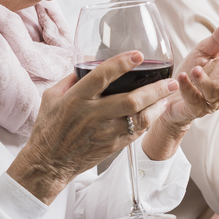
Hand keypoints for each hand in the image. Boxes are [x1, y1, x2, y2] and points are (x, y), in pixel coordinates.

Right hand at [9, 52, 178, 203]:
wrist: (49, 163)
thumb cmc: (50, 127)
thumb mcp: (52, 97)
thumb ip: (72, 78)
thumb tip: (89, 60)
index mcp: (76, 99)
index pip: (102, 77)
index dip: (121, 64)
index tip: (138, 55)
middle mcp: (93, 115)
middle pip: (130, 100)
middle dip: (154, 89)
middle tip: (169, 80)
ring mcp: (105, 132)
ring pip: (139, 118)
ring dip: (157, 105)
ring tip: (168, 93)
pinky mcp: (113, 145)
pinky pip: (137, 132)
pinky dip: (149, 120)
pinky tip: (156, 109)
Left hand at [142, 19, 218, 159]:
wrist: (170, 96)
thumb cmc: (190, 74)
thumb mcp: (203, 52)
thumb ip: (218, 39)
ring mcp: (208, 100)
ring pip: (212, 94)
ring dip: (205, 82)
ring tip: (196, 70)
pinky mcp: (193, 108)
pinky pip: (192, 99)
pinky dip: (187, 88)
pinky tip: (182, 78)